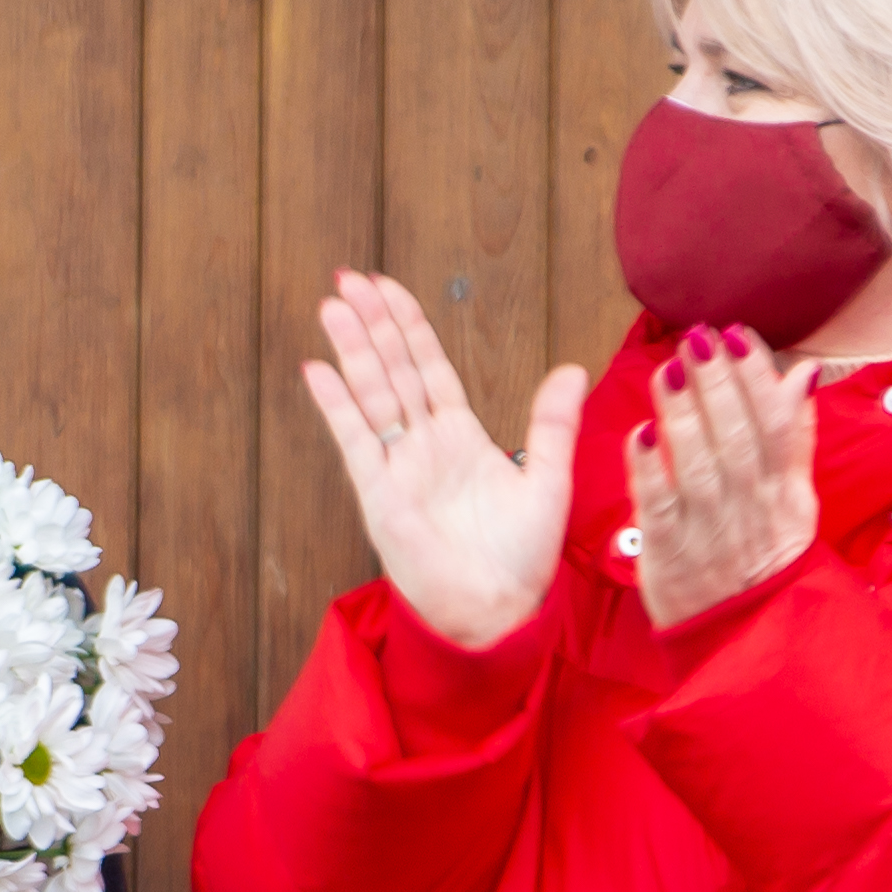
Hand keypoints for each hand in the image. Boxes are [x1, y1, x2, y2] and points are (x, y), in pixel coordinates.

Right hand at [299, 268, 586, 653]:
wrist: (497, 612)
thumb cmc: (522, 560)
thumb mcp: (549, 481)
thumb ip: (553, 426)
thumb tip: (573, 370)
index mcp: (462, 436)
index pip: (429, 367)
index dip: (409, 326)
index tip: (387, 289)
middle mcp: (425, 446)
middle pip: (393, 370)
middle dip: (372, 324)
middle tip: (348, 279)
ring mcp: (399, 468)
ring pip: (373, 395)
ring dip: (352, 351)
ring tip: (332, 306)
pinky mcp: (381, 496)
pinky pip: (356, 442)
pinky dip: (337, 406)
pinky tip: (318, 371)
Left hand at [618, 326, 823, 624]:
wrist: (747, 637)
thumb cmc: (764, 556)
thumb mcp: (797, 501)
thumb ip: (797, 436)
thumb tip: (803, 372)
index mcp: (782, 491)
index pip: (773, 423)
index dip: (756, 378)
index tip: (737, 336)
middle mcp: (749, 508)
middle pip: (736, 438)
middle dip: (717, 384)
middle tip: (697, 337)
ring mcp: (708, 532)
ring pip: (698, 466)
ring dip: (683, 415)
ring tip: (669, 369)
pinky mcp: (668, 555)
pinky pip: (658, 509)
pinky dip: (649, 472)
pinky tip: (639, 434)